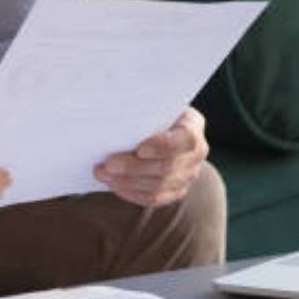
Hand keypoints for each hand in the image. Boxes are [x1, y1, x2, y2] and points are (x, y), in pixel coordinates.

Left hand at [94, 106, 208, 206]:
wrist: (158, 124)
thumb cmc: (148, 106)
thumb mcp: (149, 100)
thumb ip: (138, 104)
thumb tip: (110, 103)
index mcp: (192, 125)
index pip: (186, 140)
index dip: (164, 146)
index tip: (139, 149)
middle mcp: (195, 153)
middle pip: (168, 167)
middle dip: (134, 167)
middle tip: (107, 164)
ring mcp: (188, 174)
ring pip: (159, 186)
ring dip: (127, 182)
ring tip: (102, 173)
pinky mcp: (176, 190)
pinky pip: (154, 198)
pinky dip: (131, 192)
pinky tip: (113, 184)